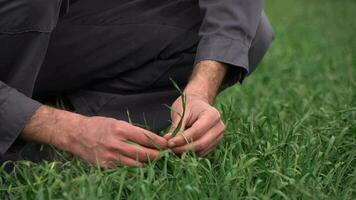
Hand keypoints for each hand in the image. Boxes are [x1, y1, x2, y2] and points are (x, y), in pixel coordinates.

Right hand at [22, 106, 167, 167]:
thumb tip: (151, 139)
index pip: (145, 137)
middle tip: (166, 155)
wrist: (76, 134)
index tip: (167, 144)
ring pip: (136, 164)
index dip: (159, 142)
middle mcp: (116, 143)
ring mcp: (111, 157)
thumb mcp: (117, 122)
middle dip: (157, 155)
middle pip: (143, 153)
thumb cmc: (99, 126)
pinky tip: (142, 167)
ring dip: (148, 163)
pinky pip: (125, 169)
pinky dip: (135, 168)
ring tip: (157, 162)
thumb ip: (132, 132)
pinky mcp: (106, 166)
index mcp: (120, 129)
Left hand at [164, 93, 224, 156]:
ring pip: (202, 151)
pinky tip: (182, 147)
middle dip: (184, 148)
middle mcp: (219, 127)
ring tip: (174, 148)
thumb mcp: (181, 112)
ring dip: (186, 152)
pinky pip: (202, 153)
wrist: (198, 103)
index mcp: (212, 115)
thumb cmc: (189, 105)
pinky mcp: (215, 144)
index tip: (169, 143)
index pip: (196, 132)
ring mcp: (219, 137)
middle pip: (201, 144)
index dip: (182, 139)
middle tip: (170, 148)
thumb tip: (168, 143)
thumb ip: (176, 128)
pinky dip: (191, 153)